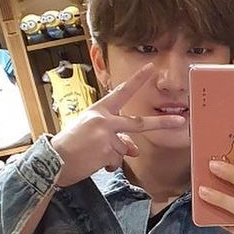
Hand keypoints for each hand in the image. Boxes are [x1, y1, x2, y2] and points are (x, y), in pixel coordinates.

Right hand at [49, 63, 184, 186]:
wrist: (53, 161)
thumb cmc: (71, 145)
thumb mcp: (93, 134)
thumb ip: (116, 137)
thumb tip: (135, 149)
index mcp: (99, 110)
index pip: (121, 92)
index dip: (137, 80)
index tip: (151, 69)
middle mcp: (104, 119)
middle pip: (139, 123)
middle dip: (162, 123)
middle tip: (180, 121)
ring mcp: (106, 134)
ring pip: (125, 148)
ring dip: (113, 156)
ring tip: (93, 154)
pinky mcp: (106, 150)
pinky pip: (117, 161)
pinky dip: (108, 165)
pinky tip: (92, 162)